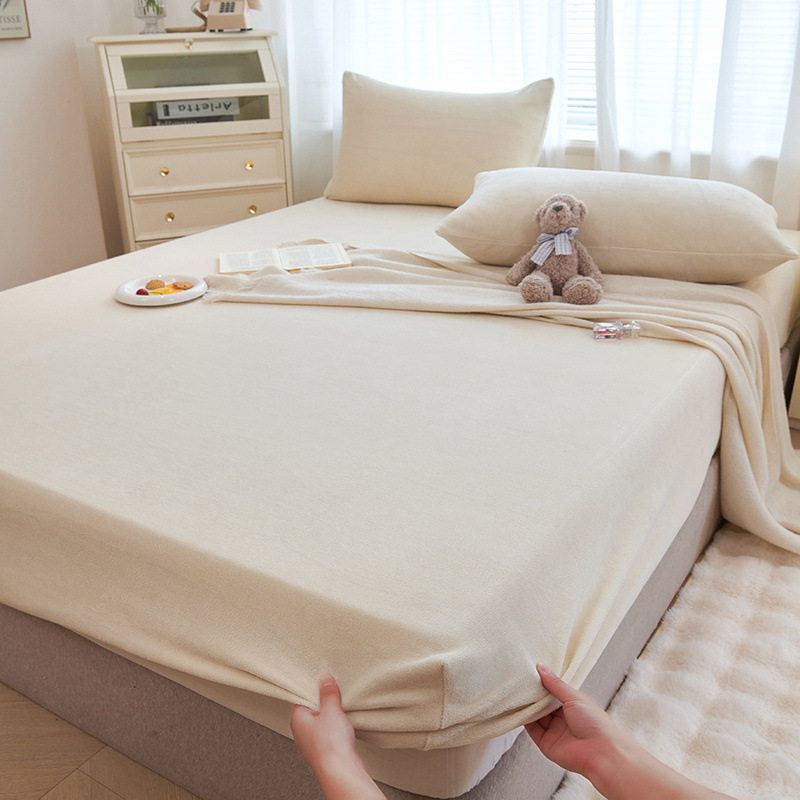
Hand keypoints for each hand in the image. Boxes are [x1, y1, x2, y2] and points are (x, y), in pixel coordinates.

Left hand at [291, 675, 385, 799]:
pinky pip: (328, 735)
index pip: (303, 699)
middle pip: (313, 711)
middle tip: (336, 697)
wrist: (339, 770)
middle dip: (325, 704)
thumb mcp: (331, 710)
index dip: (315, 690)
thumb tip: (325, 681)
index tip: (326, 684)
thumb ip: (328, 694)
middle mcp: (301, 733)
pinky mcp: (323, 752)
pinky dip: (335, 730)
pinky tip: (343, 728)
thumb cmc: (330, 744)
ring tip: (341, 713)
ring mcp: (312, 744)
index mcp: (297, 720)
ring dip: (331, 718)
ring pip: (321, 724)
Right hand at [525, 664, 624, 780]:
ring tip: (516, 692)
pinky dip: (524, 720)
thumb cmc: (595, 723)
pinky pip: (532, 730)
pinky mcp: (546, 743)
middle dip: (533, 694)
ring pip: (536, 716)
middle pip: (543, 704)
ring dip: (527, 706)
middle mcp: (563, 719)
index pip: (554, 692)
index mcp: (573, 706)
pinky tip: (518, 709)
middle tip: (521, 681)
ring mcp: (554, 731)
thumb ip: (555, 684)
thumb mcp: (574, 697)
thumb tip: (541, 667)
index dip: (544, 683)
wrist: (600, 753)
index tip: (531, 672)